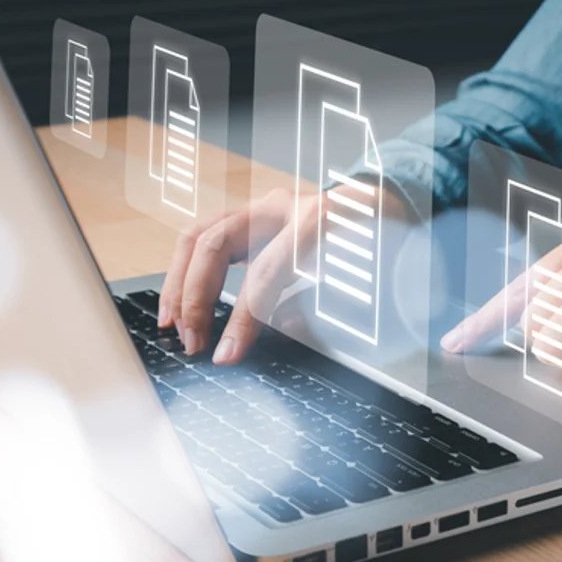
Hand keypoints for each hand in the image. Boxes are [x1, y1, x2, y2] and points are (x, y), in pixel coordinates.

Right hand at [159, 185, 407, 364]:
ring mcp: (263, 207)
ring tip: (174, 324)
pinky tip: (181, 302)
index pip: (266, 272)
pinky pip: (205, 237)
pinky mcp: (250, 217)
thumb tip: (262, 342)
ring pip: (200, 235)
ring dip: (180, 282)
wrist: (388, 206)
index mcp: (316, 219)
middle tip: (193, 342)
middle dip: (196, 297)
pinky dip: (187, 270)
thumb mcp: (361, 282)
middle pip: (217, 243)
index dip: (242, 318)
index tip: (225, 355)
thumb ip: (314, 311)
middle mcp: (282, 206)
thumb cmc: (377, 246)